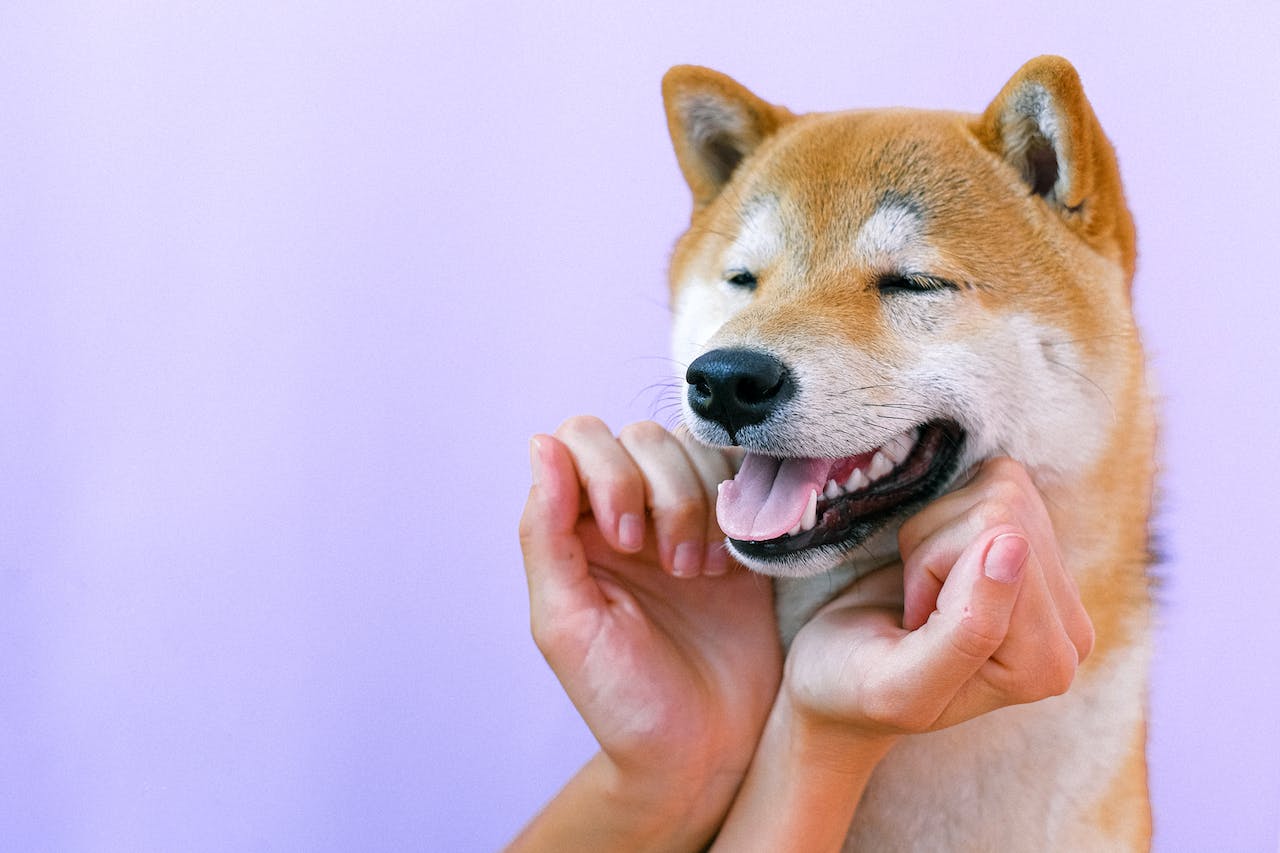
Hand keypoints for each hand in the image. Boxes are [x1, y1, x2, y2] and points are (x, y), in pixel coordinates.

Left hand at [517, 417, 780, 845]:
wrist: (707, 753)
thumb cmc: (625, 701)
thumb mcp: (567, 624)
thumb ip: (545, 534)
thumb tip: (541, 444)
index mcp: (574, 529)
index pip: (580, 440)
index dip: (608, 473)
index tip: (627, 543)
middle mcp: (627, 512)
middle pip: (641, 437)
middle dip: (663, 493)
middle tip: (673, 569)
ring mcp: (685, 518)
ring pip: (693, 450)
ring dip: (702, 505)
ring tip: (703, 575)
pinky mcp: (737, 533)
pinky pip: (742, 478)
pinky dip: (741, 509)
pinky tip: (734, 566)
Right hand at [711, 458, 1094, 851]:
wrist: (836, 677)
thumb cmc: (855, 689)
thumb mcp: (899, 683)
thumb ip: (966, 628)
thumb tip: (1013, 543)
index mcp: (1046, 664)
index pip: (1005, 542)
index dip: (934, 568)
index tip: (914, 624)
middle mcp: (1067, 626)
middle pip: (1009, 514)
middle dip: (937, 549)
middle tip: (916, 608)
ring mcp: (1054, 584)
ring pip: (1003, 492)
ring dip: (936, 535)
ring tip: (922, 593)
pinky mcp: (1033, 547)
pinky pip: (997, 480)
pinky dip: (944, 515)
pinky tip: (935, 567)